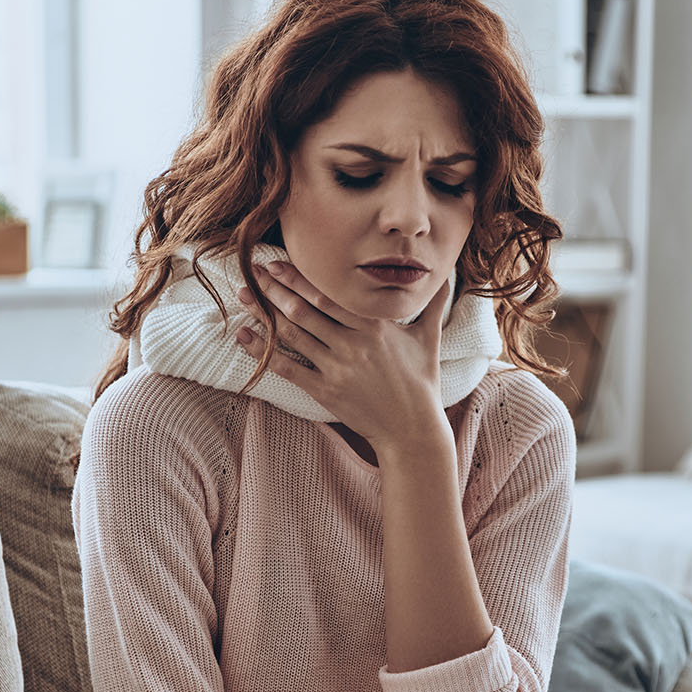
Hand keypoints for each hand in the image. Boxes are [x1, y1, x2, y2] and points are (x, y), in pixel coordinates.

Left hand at [235, 261, 449, 451]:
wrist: (412, 428)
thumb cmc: (421, 382)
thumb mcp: (429, 338)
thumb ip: (433, 304)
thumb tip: (448, 274)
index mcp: (374, 325)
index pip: (329, 294)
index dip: (299, 277)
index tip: (277, 262)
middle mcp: (353, 344)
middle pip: (305, 309)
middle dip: (275, 288)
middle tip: (251, 271)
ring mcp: (337, 368)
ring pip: (293, 335)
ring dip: (263, 314)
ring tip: (243, 296)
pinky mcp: (326, 392)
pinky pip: (288, 369)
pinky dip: (262, 352)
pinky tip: (243, 337)